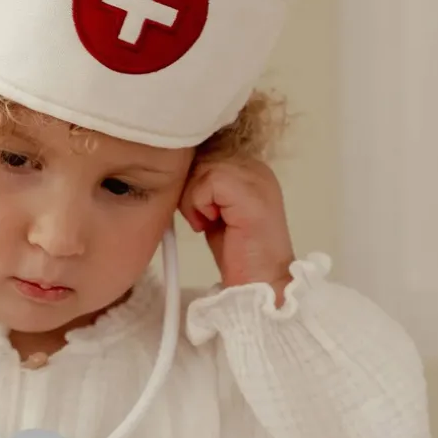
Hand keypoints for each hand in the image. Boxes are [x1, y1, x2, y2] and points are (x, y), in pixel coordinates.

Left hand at [178, 160, 295, 303]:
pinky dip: (199, 206)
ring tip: (210, 223)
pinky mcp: (249, 192)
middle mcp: (257, 168)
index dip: (193, 182)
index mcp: (251, 169)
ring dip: (193, 201)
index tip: (202, 210)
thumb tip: (178, 172)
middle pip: (200, 159)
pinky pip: (206, 183)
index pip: (205, 155)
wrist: (260, 283)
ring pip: (201, 170)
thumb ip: (204, 188)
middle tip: (205, 219)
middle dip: (191, 191)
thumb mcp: (217, 210)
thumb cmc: (240, 254)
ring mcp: (256, 178)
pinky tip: (213, 224)